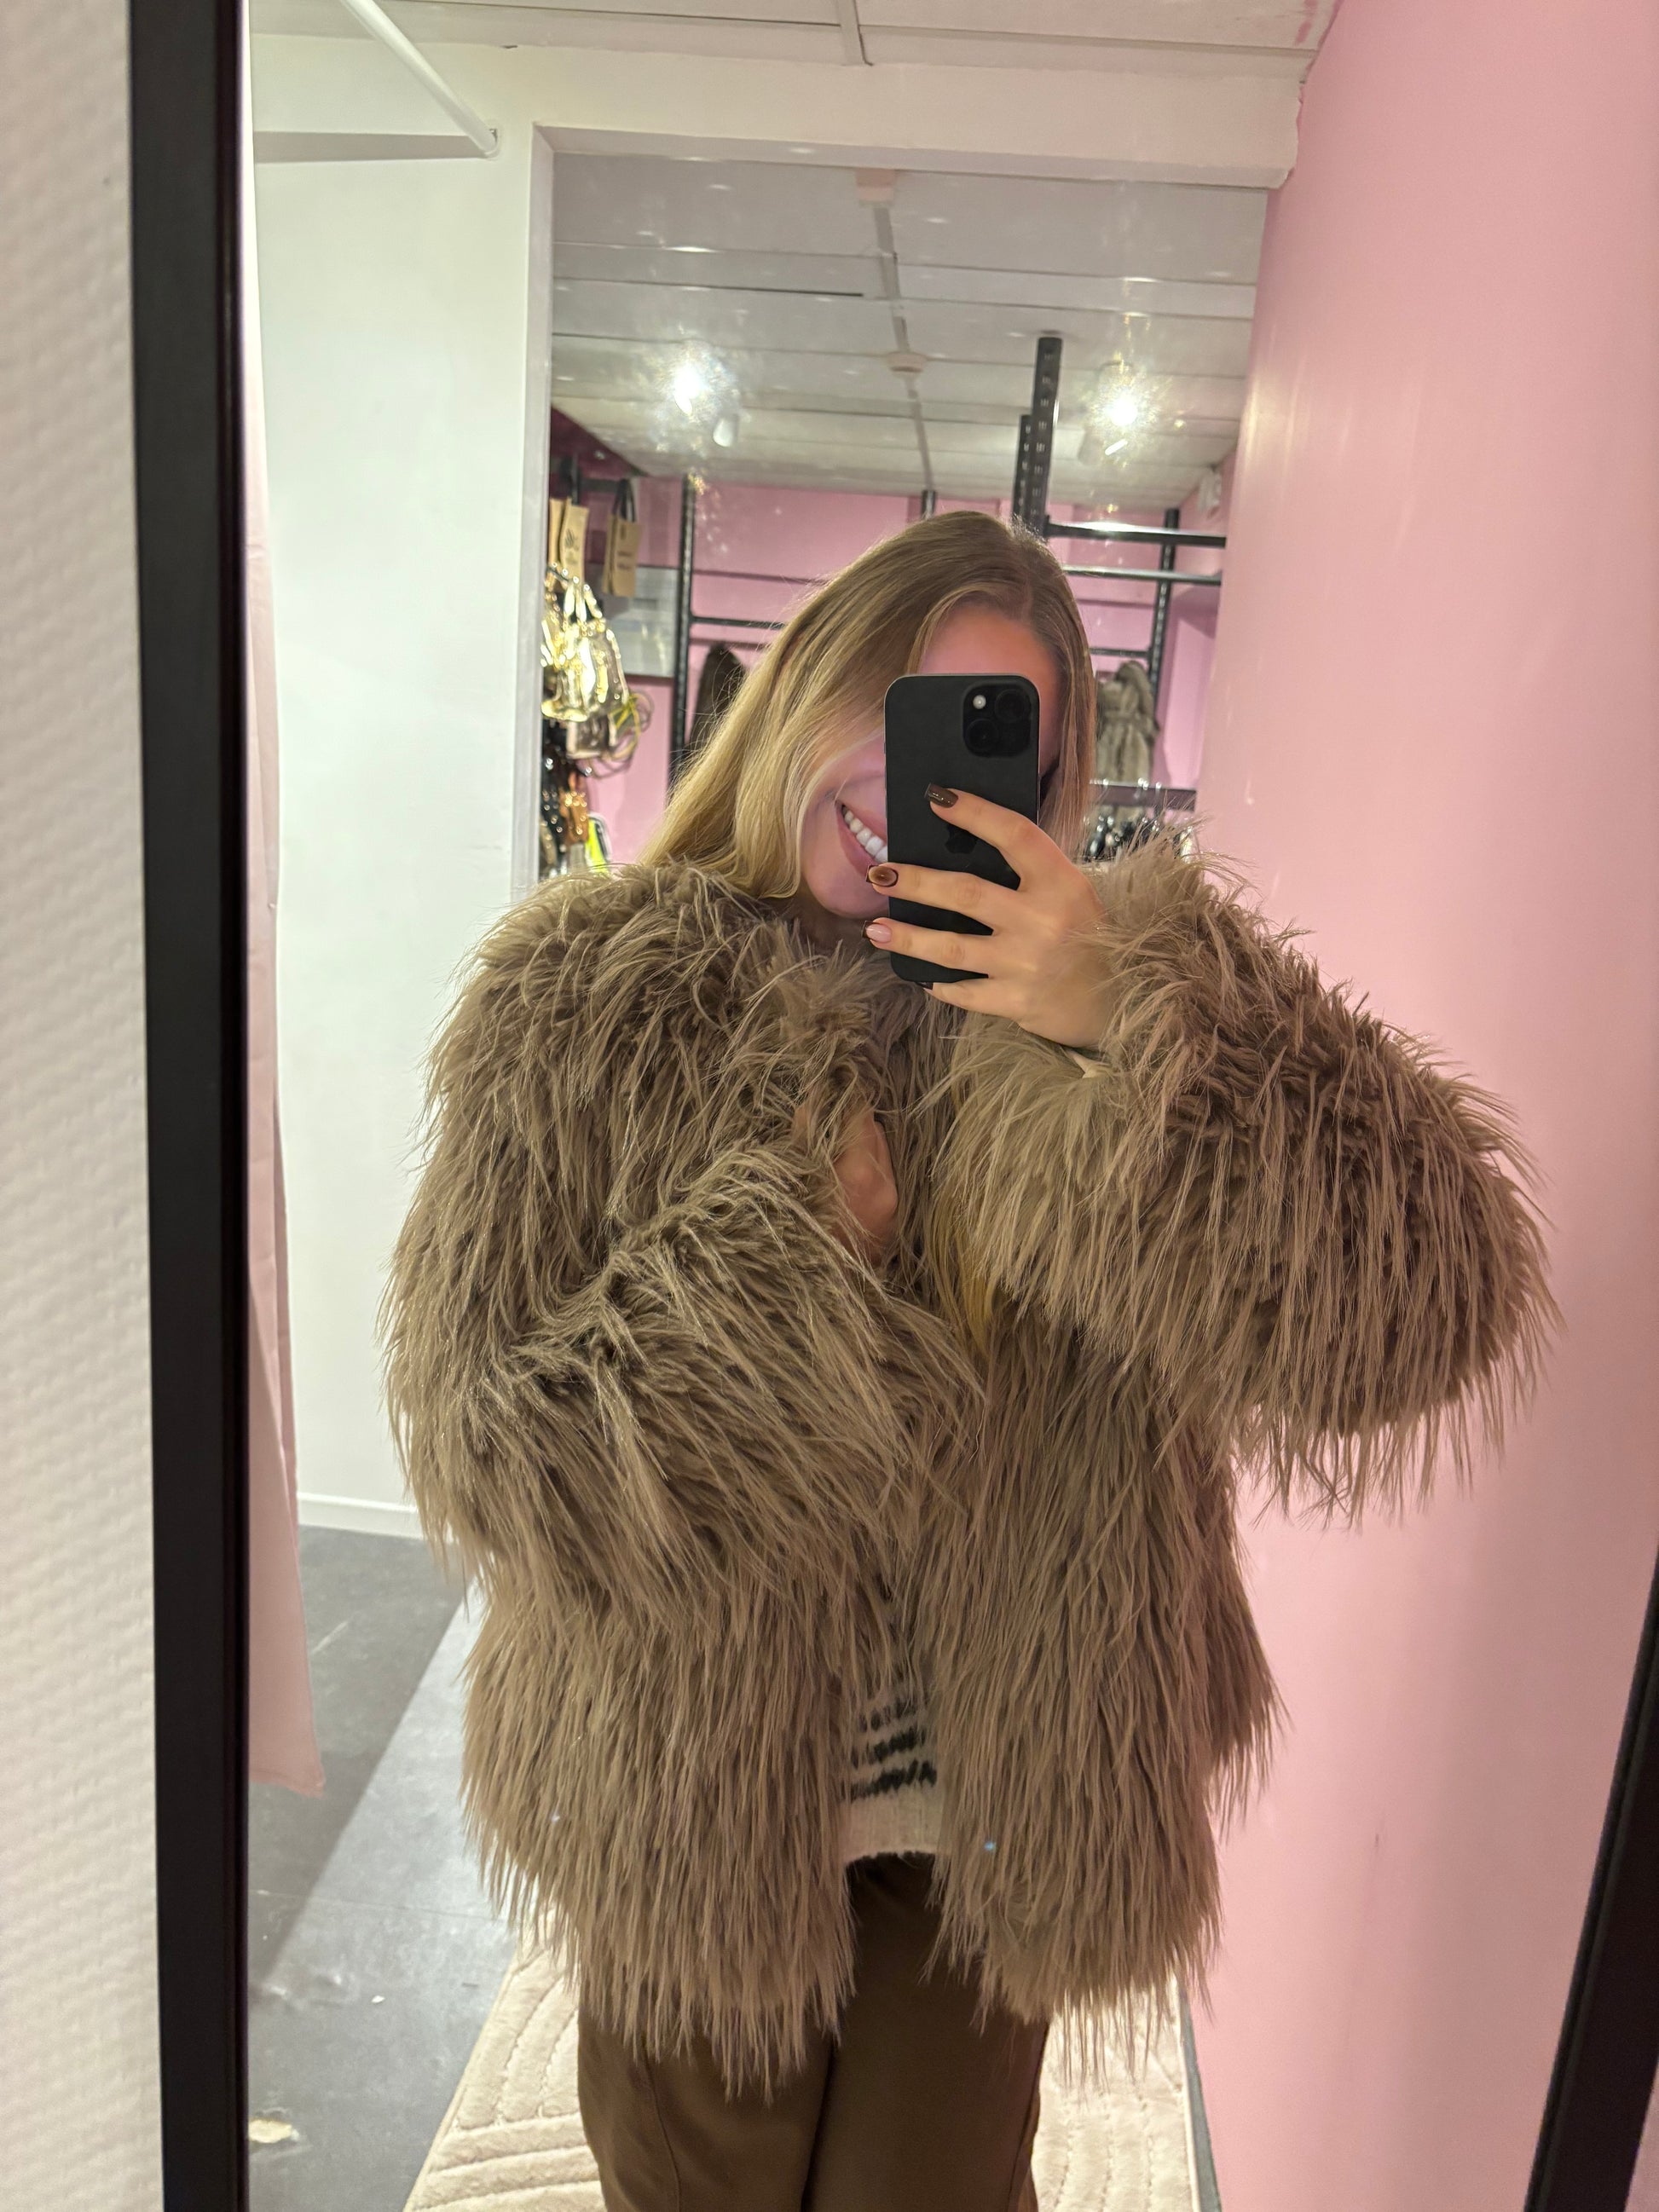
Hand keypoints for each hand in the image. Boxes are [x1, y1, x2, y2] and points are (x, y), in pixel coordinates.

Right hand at [793, 1103, 897, 1261]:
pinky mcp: (894, 1219)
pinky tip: (847, 1178)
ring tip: (836, 1152)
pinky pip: (884, 1178)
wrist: (818, 1292)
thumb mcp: (791, 1184)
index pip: (862, 1115)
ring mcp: (893, 1204)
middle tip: (828, 1122)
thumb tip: (812, 1107)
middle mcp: (885, 1185)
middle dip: (852, 1123)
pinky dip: (868, 1170)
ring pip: (883, 1154)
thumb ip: (804, 1139)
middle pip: (876, 1131)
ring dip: (862, 1147)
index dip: (846, 1098)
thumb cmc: (796, 1236)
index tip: (834, 1088)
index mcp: (859, 1173)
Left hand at [861, 788, 1114, 1048]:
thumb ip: (1031, 876)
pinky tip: (921, 976)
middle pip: (965, 892)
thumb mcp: (1074, 894)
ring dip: (908, 937)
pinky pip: (965, 992)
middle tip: (880, 873)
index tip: (936, 797)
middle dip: (915, 881)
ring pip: (952, 947)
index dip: (974, 812)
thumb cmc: (1092, 939)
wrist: (1126, 1000)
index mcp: (1062, 883)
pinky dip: (941, 985)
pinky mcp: (1016, 1001)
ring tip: (875, 929)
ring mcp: (1026, 963)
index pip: (1013, 834)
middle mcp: (1042, 920)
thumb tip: (964, 849)